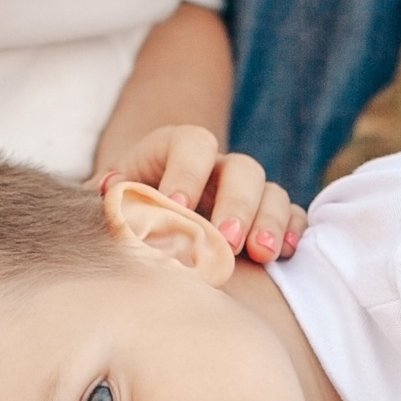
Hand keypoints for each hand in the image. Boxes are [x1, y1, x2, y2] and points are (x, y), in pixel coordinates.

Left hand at [101, 124, 308, 261]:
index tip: (175, 208)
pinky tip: (285, 256)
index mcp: (179, 150)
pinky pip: (293, 216)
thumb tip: (108, 191)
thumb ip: (108, 194)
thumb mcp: (111, 196)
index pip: (192, 144)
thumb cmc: (127, 207)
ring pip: (272, 192)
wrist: (151, 219)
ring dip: (269, 222)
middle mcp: (220, 167)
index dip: (186, 173)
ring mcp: (248, 193)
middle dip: (236, 205)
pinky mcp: (268, 218)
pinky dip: (292, 232)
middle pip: (243, 169)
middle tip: (225, 241)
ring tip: (261, 255)